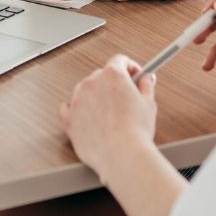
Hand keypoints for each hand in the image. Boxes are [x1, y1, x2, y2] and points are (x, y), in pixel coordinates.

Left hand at [59, 55, 156, 179]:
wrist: (122, 155)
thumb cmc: (135, 131)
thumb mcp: (149, 103)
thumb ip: (146, 86)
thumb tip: (146, 79)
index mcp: (112, 75)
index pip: (119, 60)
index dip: (129, 67)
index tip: (134, 75)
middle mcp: (92, 83)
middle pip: (101, 75)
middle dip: (112, 83)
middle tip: (124, 96)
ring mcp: (78, 100)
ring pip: (84, 90)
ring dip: (94, 95)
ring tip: (107, 111)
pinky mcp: (69, 119)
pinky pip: (66, 108)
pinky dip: (75, 109)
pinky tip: (84, 114)